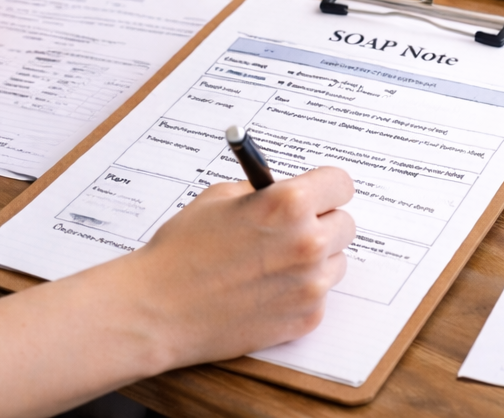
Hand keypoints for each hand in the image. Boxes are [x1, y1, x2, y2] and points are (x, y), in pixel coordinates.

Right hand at [121, 166, 355, 367]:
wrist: (158, 308)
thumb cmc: (181, 250)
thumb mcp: (219, 197)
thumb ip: (263, 191)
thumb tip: (287, 190)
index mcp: (288, 203)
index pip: (341, 184)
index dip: (325, 188)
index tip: (317, 193)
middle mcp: (307, 243)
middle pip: (344, 224)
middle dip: (321, 223)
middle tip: (290, 229)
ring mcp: (310, 285)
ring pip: (336, 262)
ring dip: (315, 259)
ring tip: (272, 262)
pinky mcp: (305, 319)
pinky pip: (319, 295)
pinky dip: (299, 291)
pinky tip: (264, 289)